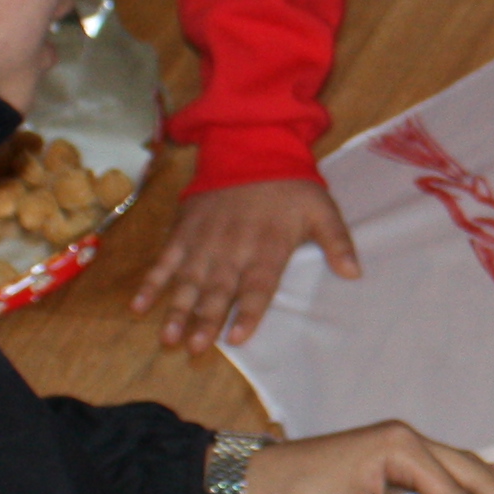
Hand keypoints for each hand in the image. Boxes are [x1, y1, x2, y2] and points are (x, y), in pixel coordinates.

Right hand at [136, 176, 357, 353]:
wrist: (251, 145)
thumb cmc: (290, 185)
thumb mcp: (322, 210)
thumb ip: (337, 242)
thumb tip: (354, 273)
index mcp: (267, 247)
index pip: (258, 287)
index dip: (248, 313)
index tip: (236, 338)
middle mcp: (233, 249)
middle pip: (218, 291)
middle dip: (205, 321)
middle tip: (195, 348)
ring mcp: (204, 241)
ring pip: (188, 282)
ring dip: (177, 311)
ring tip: (168, 337)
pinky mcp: (184, 231)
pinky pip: (164, 261)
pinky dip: (151, 283)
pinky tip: (139, 306)